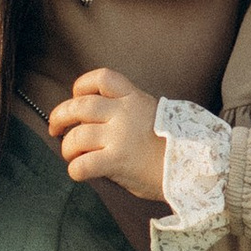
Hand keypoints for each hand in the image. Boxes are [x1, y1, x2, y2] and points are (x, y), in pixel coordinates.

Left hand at [47, 67, 168, 201]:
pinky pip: (82, 164)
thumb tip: (99, 124)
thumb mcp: (156, 117)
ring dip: (67, 147)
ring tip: (71, 155)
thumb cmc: (176, 148)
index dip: (82, 85)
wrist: (196, 168)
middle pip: (79, 105)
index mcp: (135, 99)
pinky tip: (80, 172)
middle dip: (60, 116)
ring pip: (77, 136)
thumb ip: (129, 114)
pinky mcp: (117, 161)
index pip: (102, 78)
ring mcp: (119, 137)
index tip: (76, 96)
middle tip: (55, 128)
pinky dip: (75, 169)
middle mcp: (124, 113)